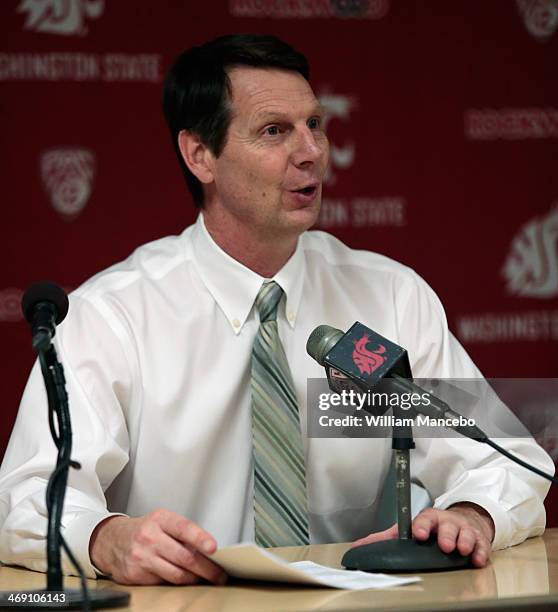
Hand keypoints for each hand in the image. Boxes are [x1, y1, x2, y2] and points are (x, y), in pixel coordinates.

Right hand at [89, 508, 226, 584]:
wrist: (111, 540)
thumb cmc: (143, 530)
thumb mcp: (162, 521)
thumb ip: (182, 532)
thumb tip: (206, 548)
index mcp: (160, 519)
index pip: (183, 528)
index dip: (200, 538)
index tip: (213, 548)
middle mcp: (149, 537)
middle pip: (183, 556)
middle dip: (205, 568)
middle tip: (219, 574)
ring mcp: (141, 557)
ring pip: (175, 574)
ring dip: (194, 578)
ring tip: (206, 579)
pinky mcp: (135, 575)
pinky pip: (163, 583)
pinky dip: (177, 583)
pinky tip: (185, 580)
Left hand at [350, 503, 494, 567]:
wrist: (461, 521)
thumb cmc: (433, 528)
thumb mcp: (410, 529)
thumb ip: (387, 538)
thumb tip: (359, 546)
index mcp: (428, 519)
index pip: (423, 519)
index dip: (421, 526)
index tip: (418, 533)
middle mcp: (446, 523)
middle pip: (447, 526)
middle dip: (446, 535)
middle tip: (444, 545)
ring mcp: (463, 531)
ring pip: (465, 534)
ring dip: (464, 542)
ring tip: (461, 550)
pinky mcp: (478, 541)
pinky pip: (481, 546)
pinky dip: (480, 553)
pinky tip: (477, 560)